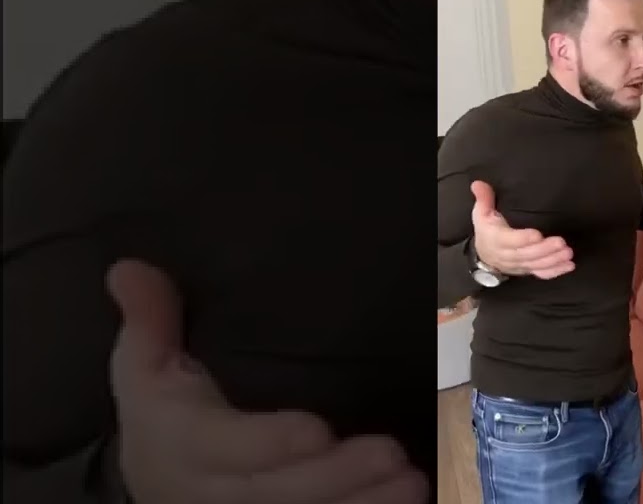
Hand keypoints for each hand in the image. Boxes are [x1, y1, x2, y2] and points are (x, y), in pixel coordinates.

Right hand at [108, 259, 426, 503]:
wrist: (159, 491)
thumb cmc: (164, 424)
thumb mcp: (147, 375)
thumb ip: (150, 323)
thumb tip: (128, 266)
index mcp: (182, 447)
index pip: (227, 448)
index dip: (270, 443)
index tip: (318, 430)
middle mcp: (213, 494)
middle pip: (277, 493)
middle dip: (338, 477)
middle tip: (393, 456)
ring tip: (410, 483)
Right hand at [471, 181, 574, 277]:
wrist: (485, 257)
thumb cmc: (487, 231)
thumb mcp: (481, 214)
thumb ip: (484, 199)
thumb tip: (478, 183)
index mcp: (497, 239)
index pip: (510, 240)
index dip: (523, 239)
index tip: (538, 234)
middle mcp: (508, 255)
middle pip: (527, 254)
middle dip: (545, 249)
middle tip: (561, 242)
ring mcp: (519, 265)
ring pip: (536, 265)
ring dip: (553, 260)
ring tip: (568, 252)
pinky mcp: (528, 270)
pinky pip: (541, 274)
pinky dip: (556, 271)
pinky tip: (569, 265)